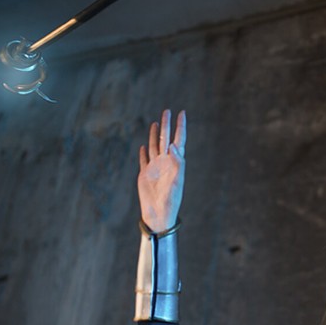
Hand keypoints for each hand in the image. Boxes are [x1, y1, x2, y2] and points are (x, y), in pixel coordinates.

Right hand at [138, 109, 185, 232]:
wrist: (159, 213)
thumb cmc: (171, 199)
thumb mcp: (177, 180)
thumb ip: (177, 162)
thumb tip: (173, 144)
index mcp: (175, 162)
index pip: (179, 140)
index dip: (180, 126)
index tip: (182, 113)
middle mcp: (165, 162)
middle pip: (165, 139)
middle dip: (167, 125)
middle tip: (167, 110)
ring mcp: (155, 168)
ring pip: (154, 146)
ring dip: (154, 135)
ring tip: (155, 123)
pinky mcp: (145, 174)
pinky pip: (144, 160)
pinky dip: (143, 152)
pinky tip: (143, 146)